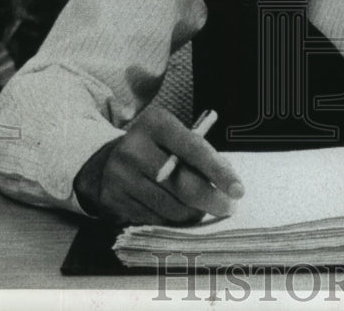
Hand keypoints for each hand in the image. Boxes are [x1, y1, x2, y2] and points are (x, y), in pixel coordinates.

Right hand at [73, 104, 244, 224]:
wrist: (104, 162)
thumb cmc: (154, 148)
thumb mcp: (173, 137)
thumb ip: (199, 155)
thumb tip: (226, 184)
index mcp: (155, 123)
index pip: (194, 149)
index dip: (219, 171)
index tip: (238, 190)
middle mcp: (134, 148)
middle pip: (182, 183)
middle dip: (210, 199)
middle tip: (227, 207)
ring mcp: (120, 176)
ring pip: (170, 207)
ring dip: (192, 213)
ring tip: (200, 208)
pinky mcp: (113, 200)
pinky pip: (153, 219)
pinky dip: (171, 220)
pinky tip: (175, 212)